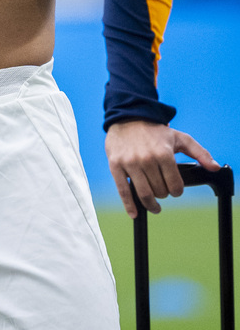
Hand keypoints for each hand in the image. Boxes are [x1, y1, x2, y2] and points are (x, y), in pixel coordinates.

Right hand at [105, 120, 219, 217]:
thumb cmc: (155, 131)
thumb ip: (199, 152)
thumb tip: (214, 167)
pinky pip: (123, 190)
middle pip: (159, 191)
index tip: (175, 188)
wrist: (128, 117)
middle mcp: (146, 159)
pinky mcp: (115, 165)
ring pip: (143, 194)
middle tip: (162, 189)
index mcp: (163, 153)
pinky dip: (129, 205)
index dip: (177, 190)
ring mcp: (130, 163)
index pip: (175, 186)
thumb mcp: (180, 138)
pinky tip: (134, 213)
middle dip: (163, 193)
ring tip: (154, 206)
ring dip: (151, 205)